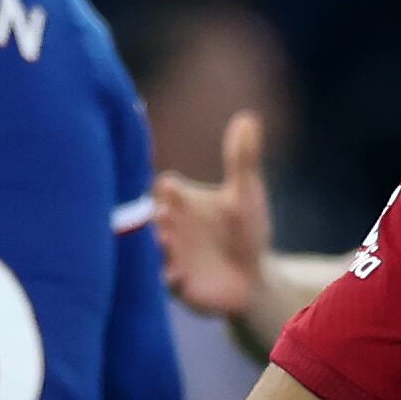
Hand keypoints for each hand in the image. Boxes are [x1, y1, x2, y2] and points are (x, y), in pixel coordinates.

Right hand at [155, 110, 277, 331]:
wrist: (254, 278)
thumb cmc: (246, 230)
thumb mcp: (246, 194)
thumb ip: (242, 158)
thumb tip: (249, 117)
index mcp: (177, 198)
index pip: (161, 186)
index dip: (164, 188)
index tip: (170, 188)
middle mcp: (164, 223)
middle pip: (146, 216)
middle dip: (150, 217)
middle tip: (162, 218)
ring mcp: (165, 253)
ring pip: (148, 248)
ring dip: (154, 246)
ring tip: (166, 242)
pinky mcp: (173, 282)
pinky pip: (163, 280)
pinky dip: (167, 276)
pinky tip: (178, 275)